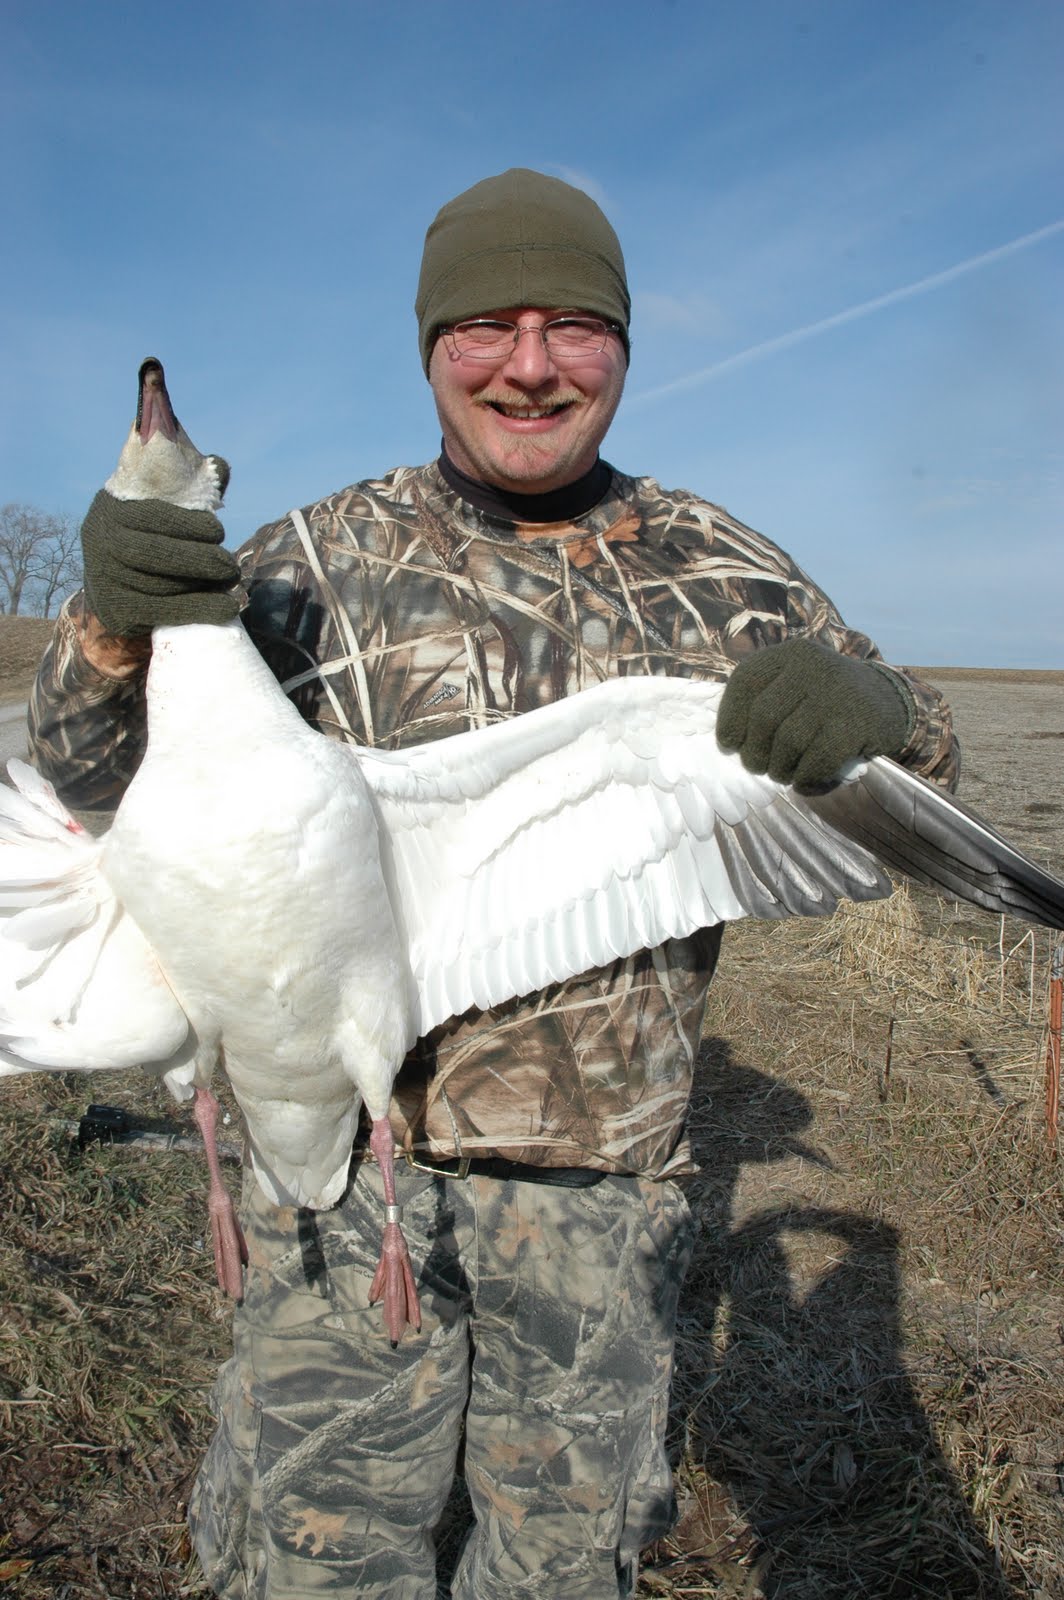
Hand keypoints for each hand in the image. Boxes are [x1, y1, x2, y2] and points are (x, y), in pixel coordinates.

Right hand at [81, 489, 241, 637]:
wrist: (116, 581)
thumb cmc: (152, 533)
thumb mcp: (165, 503)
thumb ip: (191, 484)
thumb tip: (220, 466)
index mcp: (112, 508)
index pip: (149, 515)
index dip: (186, 524)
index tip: (218, 530)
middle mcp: (100, 542)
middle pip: (152, 553)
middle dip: (198, 558)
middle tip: (230, 565)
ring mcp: (103, 579)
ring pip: (157, 584)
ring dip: (201, 586)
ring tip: (230, 582)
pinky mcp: (114, 611)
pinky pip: (158, 612)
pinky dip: (196, 610)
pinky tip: (225, 608)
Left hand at [716, 637, 914, 788]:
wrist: (888, 702)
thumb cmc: (827, 701)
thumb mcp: (796, 684)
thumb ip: (763, 699)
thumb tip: (728, 741)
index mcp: (792, 653)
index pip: (745, 681)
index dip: (730, 717)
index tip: (729, 744)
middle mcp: (813, 666)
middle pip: (764, 716)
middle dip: (754, 751)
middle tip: (757, 766)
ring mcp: (837, 692)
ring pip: (789, 741)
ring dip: (779, 768)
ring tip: (782, 774)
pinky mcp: (857, 722)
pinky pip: (818, 760)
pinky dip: (806, 778)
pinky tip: (805, 781)